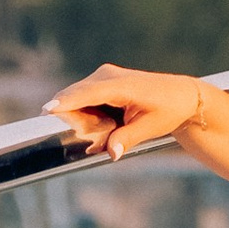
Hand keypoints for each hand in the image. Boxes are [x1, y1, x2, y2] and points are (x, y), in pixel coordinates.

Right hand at [49, 65, 206, 160]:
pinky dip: (81, 108)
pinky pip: (83, 94)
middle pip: (75, 93)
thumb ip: (128, 138)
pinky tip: (99, 121)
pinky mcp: (102, 79)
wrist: (181, 95)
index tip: (47, 110)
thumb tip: (112, 153)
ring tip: (95, 129)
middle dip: (65, 112)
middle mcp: (108, 75)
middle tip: (66, 134)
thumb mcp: (151, 127)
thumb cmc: (168, 110)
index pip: (88, 93)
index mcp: (122, 85)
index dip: (67, 102)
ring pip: (76, 94)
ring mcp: (103, 74)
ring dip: (74, 112)